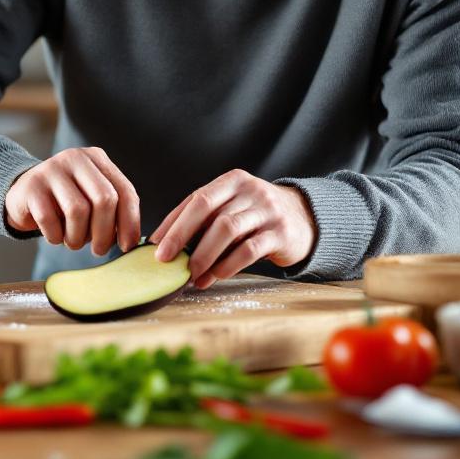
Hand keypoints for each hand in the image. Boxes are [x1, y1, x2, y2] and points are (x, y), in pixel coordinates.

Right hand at [4, 147, 140, 255]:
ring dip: (78, 237)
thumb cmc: (63, 203)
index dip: (130, 222)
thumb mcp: (90, 198)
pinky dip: (55, 236)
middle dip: (105, 232)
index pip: (125, 191)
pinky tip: (55, 236)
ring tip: (73, 242)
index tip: (128, 246)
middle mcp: (76, 158)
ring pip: (77, 210)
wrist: (22, 195)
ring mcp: (51, 169)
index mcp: (97, 159)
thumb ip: (111, 210)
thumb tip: (131, 239)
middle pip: (104, 199)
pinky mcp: (32, 186)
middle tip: (99, 250)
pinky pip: (50, 220)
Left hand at [149, 169, 316, 288]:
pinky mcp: (281, 233)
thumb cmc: (256, 216)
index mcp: (232, 181)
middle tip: (165, 259)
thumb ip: (205, 219)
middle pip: (209, 210)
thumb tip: (164, 242)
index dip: (174, 222)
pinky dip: (227, 265)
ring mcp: (267, 210)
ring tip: (191, 275)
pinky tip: (214, 277)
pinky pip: (249, 249)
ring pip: (227, 230)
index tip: (154, 244)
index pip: (197, 198)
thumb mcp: (233, 207)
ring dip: (204, 256)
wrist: (304, 219)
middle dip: (182, 235)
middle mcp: (250, 190)